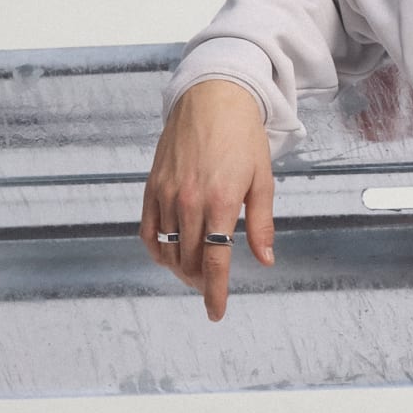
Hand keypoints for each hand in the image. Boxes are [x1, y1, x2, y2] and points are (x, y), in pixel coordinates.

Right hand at [139, 79, 276, 320]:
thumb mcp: (262, 181)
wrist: (211, 99)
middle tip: (212, 287)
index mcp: (220, 202)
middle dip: (201, 282)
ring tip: (196, 273)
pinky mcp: (151, 186)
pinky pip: (148, 230)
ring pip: (168, 249)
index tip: (216, 313)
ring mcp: (166, 194)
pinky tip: (170, 255)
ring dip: (181, 268)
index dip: (215, 292)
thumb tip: (265, 260)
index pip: (215, 261)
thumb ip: (261, 225)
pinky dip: (157, 249)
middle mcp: (189, 201)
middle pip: (190, 260)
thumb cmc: (242, 138)